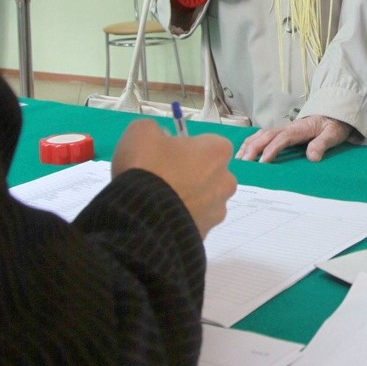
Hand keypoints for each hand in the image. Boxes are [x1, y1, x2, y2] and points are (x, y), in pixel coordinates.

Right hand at [112, 118, 235, 237]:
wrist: (140, 219)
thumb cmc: (147, 167)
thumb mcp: (141, 132)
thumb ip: (156, 131)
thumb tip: (161, 141)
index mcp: (218, 151)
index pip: (209, 145)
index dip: (187, 148)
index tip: (168, 154)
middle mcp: (226, 181)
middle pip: (211, 173)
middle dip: (192, 175)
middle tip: (163, 177)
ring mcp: (217, 211)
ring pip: (204, 200)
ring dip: (188, 199)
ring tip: (159, 202)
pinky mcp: (205, 234)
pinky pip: (194, 221)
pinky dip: (181, 219)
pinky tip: (160, 218)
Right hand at [237, 115, 351, 163]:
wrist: (334, 114)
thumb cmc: (333, 125)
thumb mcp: (334, 134)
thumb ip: (323, 144)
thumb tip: (312, 157)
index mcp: (300, 129)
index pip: (282, 138)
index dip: (271, 149)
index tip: (263, 162)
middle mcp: (288, 128)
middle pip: (266, 135)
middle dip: (253, 148)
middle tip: (244, 163)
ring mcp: (283, 129)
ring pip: (261, 134)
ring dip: (249, 145)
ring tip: (239, 159)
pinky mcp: (281, 133)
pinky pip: (263, 136)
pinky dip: (251, 142)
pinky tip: (244, 152)